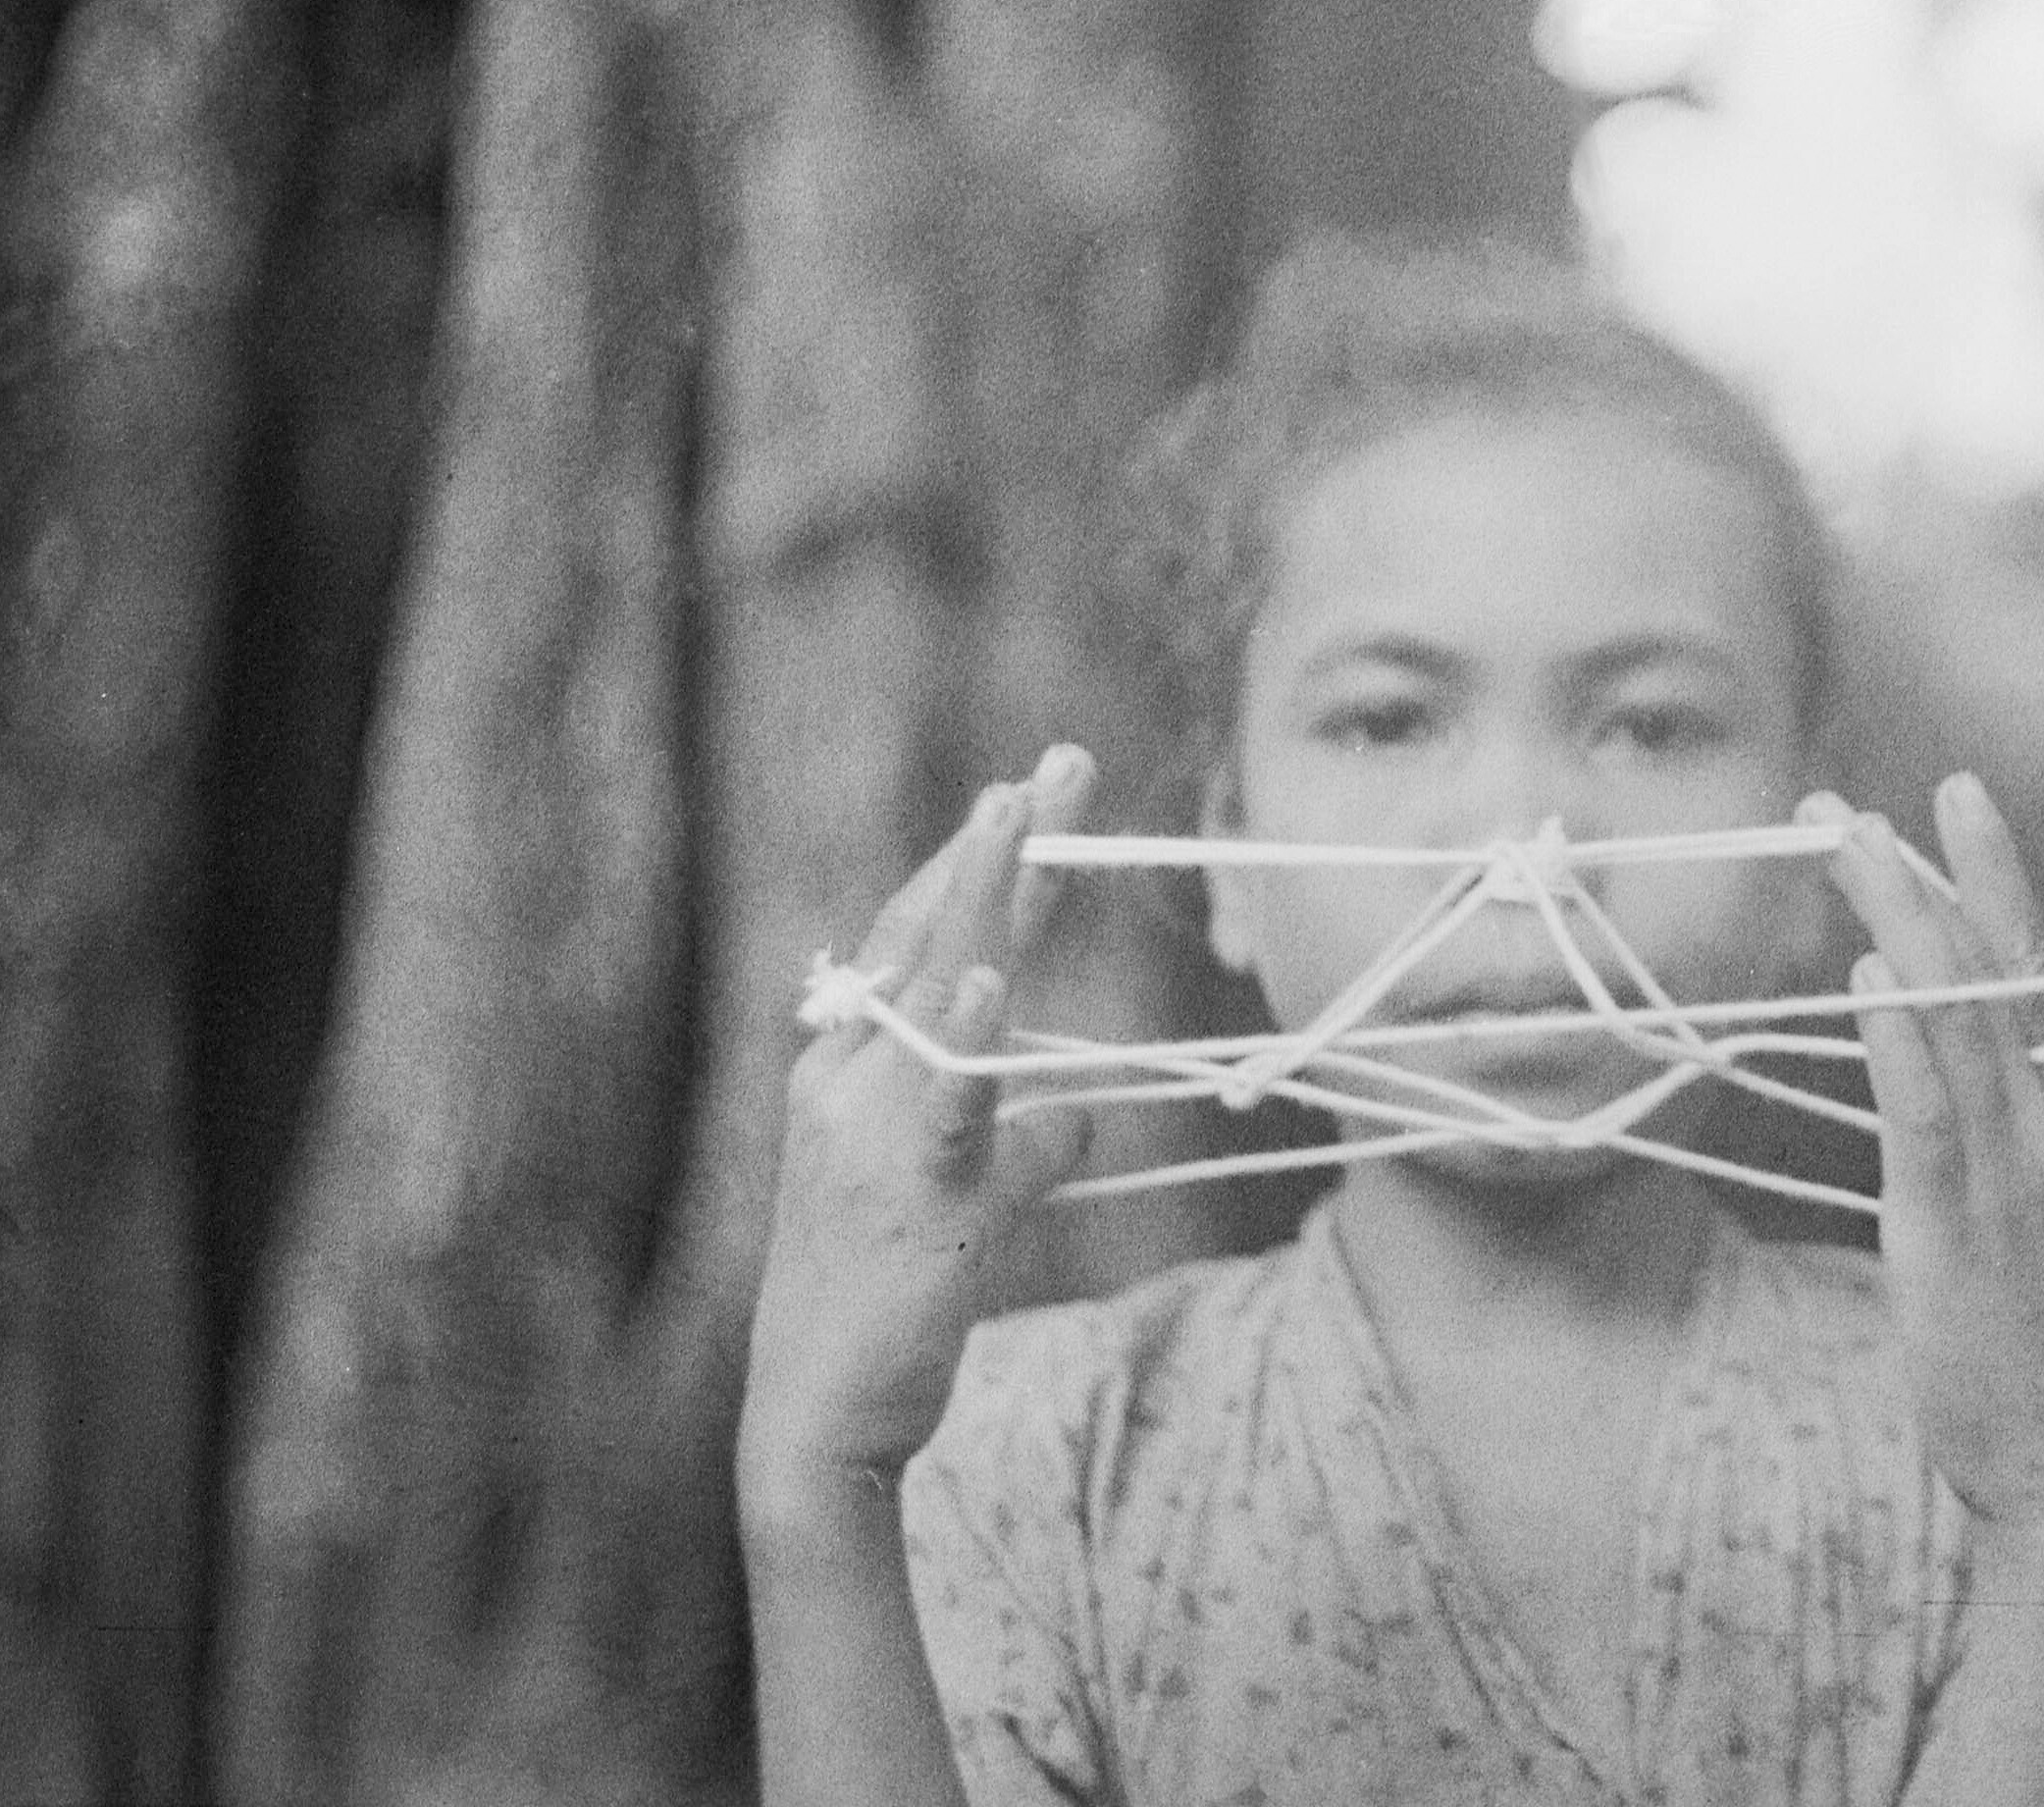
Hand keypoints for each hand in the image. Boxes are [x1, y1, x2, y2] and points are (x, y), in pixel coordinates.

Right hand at [739, 745, 1099, 1510]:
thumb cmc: (886, 1308)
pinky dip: (968, 1037)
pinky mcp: (908, 1193)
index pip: (921, 939)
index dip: (977, 862)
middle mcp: (847, 1080)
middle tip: (1058, 761)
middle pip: (932, 934)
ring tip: (1019, 812)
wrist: (816, 1425)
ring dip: (983, 896)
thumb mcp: (964, 1205)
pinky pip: (945, 1102)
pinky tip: (993, 979)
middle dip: (997, 842)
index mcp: (849, 1070)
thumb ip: (1021, 1145)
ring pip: (936, 988)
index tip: (1030, 790)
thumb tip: (1083, 1111)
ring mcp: (869, 1131)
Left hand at [1807, 775, 2043, 1565]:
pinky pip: (1928, 1109)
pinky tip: (1872, 974)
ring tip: (1847, 846)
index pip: (2033, 968)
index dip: (1993, 877)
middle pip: (1992, 969)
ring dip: (1899, 919)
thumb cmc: (2023, 1341)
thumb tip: (1914, 1027)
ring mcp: (2015, 1172)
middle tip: (1856, 804)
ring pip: (1956, 1016)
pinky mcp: (1960, 1224)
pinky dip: (1901, 1034)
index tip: (1955, 797)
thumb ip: (1977, 1120)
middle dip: (1925, 874)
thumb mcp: (2014, 1209)